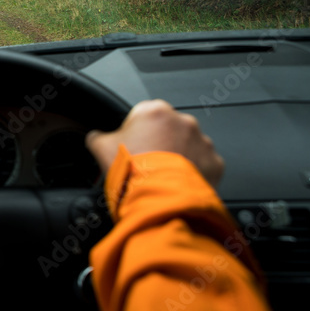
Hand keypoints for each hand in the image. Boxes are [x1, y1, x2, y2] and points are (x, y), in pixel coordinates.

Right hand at [85, 99, 223, 186]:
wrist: (159, 198)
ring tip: (160, 177)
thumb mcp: (100, 148)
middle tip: (144, 165)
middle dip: (157, 144)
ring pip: (186, 146)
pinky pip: (202, 165)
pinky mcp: (214, 162)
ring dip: (176, 157)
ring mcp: (201, 142)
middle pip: (166, 130)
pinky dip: (192, 173)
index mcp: (154, 111)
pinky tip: (176, 183)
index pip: (141, 115)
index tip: (130, 148)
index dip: (133, 133)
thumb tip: (95, 137)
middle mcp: (182, 121)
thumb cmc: (133, 171)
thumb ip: (97, 137)